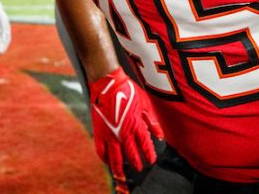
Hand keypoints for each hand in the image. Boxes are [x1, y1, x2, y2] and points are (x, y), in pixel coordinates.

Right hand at [89, 69, 162, 192]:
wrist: (108, 83)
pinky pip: (101, 151)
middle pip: (131, 154)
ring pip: (115, 157)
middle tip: (139, 169)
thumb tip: (160, 136)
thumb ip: (152, 121)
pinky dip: (104, 159)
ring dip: (119, 168)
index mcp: (136, 125)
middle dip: (136, 164)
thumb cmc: (128, 91)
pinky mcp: (99, 132)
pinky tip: (108, 162)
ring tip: (122, 175)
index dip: (148, 155)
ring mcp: (110, 134)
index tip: (151, 161)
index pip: (145, 145)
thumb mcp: (145, 104)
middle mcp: (123, 133)